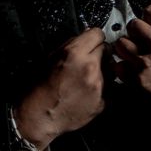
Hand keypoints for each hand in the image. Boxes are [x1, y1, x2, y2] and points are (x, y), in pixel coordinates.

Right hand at [14, 27, 106, 149]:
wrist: (40, 116)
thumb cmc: (39, 89)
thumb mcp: (50, 58)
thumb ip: (70, 45)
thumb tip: (85, 37)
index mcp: (74, 54)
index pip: (97, 34)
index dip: (93, 38)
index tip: (91, 42)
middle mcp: (90, 67)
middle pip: (107, 50)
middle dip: (99, 53)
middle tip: (88, 61)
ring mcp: (98, 85)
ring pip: (110, 68)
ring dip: (102, 70)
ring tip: (86, 79)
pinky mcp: (103, 100)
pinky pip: (109, 86)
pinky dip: (101, 87)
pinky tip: (87, 92)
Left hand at [114, 6, 150, 122]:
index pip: (150, 11)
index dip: (148, 17)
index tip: (147, 21)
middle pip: (133, 26)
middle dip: (135, 32)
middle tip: (139, 39)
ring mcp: (144, 62)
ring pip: (121, 44)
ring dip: (126, 48)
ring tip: (132, 54)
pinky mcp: (136, 81)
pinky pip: (119, 67)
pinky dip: (122, 68)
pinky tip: (130, 71)